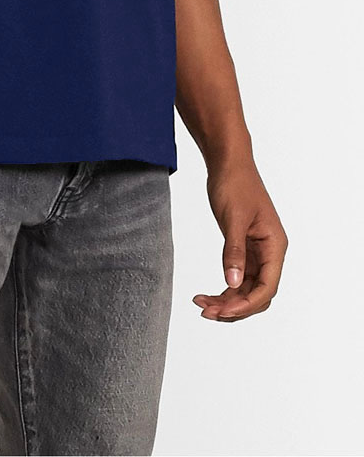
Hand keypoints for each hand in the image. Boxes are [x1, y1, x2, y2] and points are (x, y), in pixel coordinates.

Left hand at [194, 158, 287, 321]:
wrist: (228, 162)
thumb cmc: (234, 184)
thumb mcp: (233, 218)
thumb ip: (233, 251)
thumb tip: (232, 283)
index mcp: (275, 245)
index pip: (267, 286)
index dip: (246, 303)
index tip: (223, 310)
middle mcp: (270, 252)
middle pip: (257, 293)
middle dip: (234, 306)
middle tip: (206, 312)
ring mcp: (257, 252)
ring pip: (246, 288)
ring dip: (226, 300)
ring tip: (201, 305)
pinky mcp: (244, 248)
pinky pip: (237, 277)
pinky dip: (223, 288)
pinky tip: (206, 294)